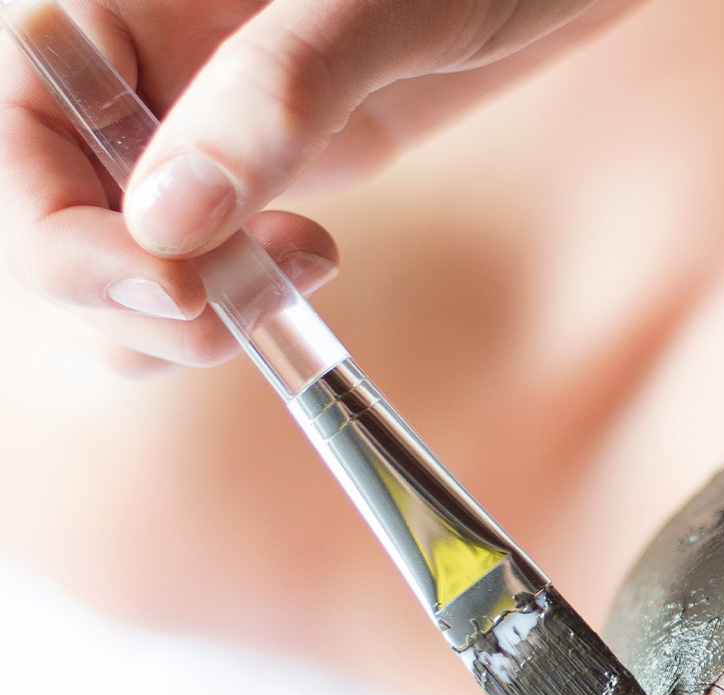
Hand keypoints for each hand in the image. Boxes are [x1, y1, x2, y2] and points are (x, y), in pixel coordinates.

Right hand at [0, 0, 639, 372]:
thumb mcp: (375, 7)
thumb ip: (273, 94)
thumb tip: (166, 227)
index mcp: (104, 2)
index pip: (17, 141)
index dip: (64, 238)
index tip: (173, 291)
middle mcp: (127, 65)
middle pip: (52, 221)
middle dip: (127, 299)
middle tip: (234, 320)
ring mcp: (185, 124)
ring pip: (118, 262)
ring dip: (182, 316)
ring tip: (298, 275)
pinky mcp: (251, 169)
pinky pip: (197, 262)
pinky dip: (234, 303)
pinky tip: (311, 265)